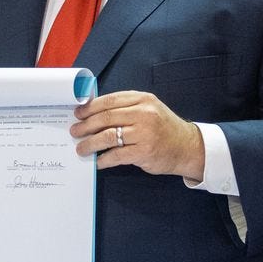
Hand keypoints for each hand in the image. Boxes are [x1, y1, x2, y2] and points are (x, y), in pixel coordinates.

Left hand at [70, 91, 204, 180]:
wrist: (187, 147)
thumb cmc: (163, 128)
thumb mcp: (148, 109)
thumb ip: (126, 108)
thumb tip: (94, 114)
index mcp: (143, 99)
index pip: (110, 100)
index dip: (90, 107)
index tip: (78, 114)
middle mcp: (144, 113)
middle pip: (106, 117)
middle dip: (86, 125)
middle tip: (75, 131)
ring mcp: (144, 133)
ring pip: (108, 136)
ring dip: (90, 143)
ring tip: (81, 148)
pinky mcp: (144, 152)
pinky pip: (116, 155)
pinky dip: (103, 159)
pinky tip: (97, 161)